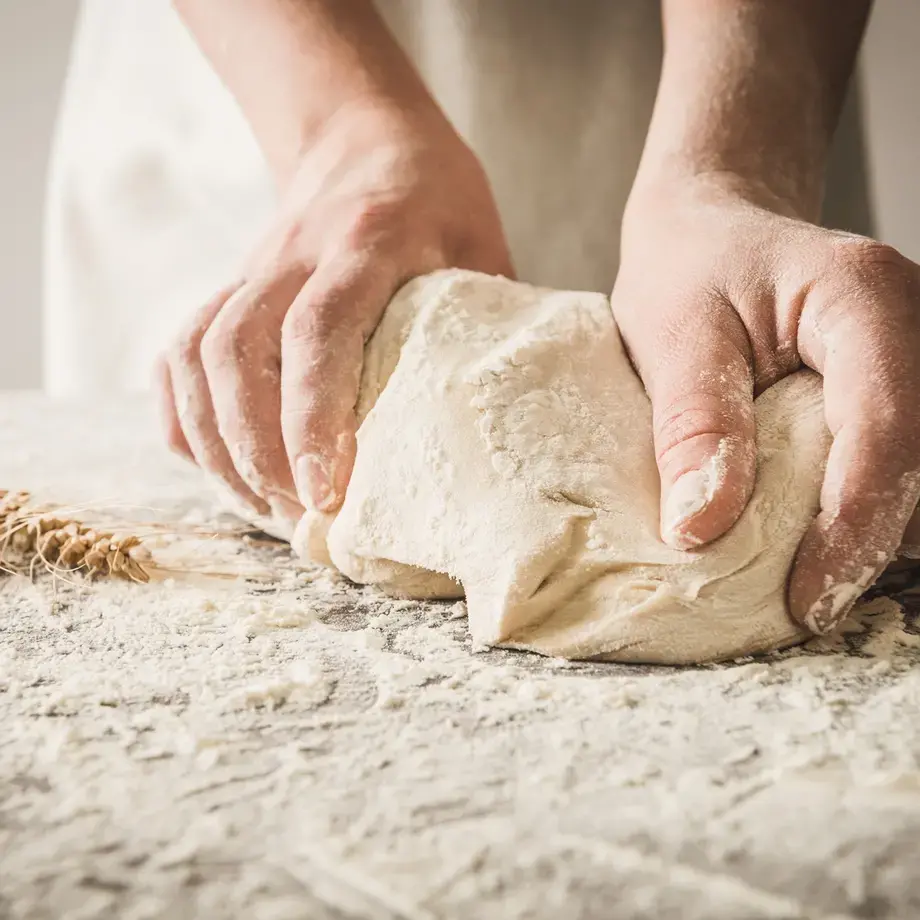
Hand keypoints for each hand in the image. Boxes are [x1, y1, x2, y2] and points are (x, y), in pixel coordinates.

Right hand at [157, 103, 512, 522]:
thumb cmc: (439, 201)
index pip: (319, 329)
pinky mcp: (229, 288)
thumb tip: (503, 429)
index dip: (312, 417)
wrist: (364, 138)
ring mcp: (251, 269)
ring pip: (197, 356)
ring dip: (219, 445)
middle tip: (299, 517)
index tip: (326, 493)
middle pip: (237, 350)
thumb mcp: (482, 248)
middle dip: (256, 450)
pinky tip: (217, 465)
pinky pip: (179, 354)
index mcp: (369, 240)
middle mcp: (294, 252)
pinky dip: (185, 418)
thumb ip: (485, 328)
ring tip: (264, 508)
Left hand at [613, 174, 919, 634]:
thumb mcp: (674, 335)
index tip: (806, 602)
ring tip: (810, 572)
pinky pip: (913, 462)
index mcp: (864, 298)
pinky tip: (828, 535)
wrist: (713, 229)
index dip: (853, 529)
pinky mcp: (910, 385)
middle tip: (804, 600)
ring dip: (885, 531)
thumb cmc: (690, 270)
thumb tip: (701, 530)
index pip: (886, 431)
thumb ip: (694, 426)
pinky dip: (880, 508)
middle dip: (877, 541)